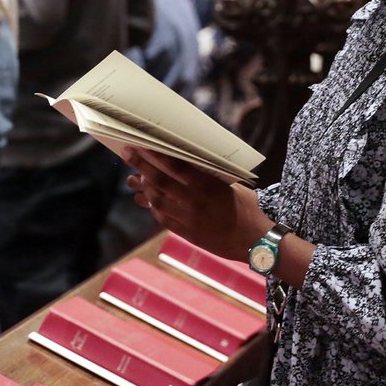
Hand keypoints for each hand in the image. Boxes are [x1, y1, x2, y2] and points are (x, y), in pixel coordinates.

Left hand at [123, 147, 270, 260]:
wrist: (257, 241)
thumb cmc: (249, 208)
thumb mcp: (231, 186)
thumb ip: (207, 177)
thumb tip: (185, 164)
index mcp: (208, 186)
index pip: (175, 166)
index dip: (154, 155)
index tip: (140, 144)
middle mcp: (196, 202)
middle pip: (160, 182)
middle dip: (141, 167)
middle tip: (127, 154)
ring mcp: (191, 220)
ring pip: (158, 202)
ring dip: (144, 190)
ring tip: (135, 181)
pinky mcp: (190, 235)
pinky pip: (165, 220)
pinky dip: (155, 209)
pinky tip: (149, 202)